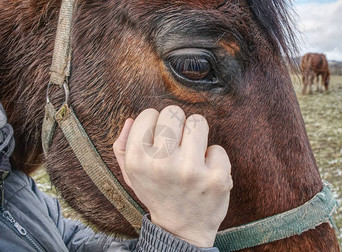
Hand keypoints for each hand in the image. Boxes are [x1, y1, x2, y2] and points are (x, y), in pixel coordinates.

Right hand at [113, 105, 232, 247]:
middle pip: (173, 112)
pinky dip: (214, 159)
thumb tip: (131, 120)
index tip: (159, 139)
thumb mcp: (131, 176)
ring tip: (192, 154)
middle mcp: (161, 164)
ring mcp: (190, 170)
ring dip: (197, 136)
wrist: (181, 230)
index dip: (155, 124)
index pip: (148, 114)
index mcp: (138, 160)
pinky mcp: (216, 177)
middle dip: (177, 125)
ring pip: (198, 122)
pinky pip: (217, 148)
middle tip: (178, 144)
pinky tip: (205, 173)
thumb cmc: (157, 194)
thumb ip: (123, 147)